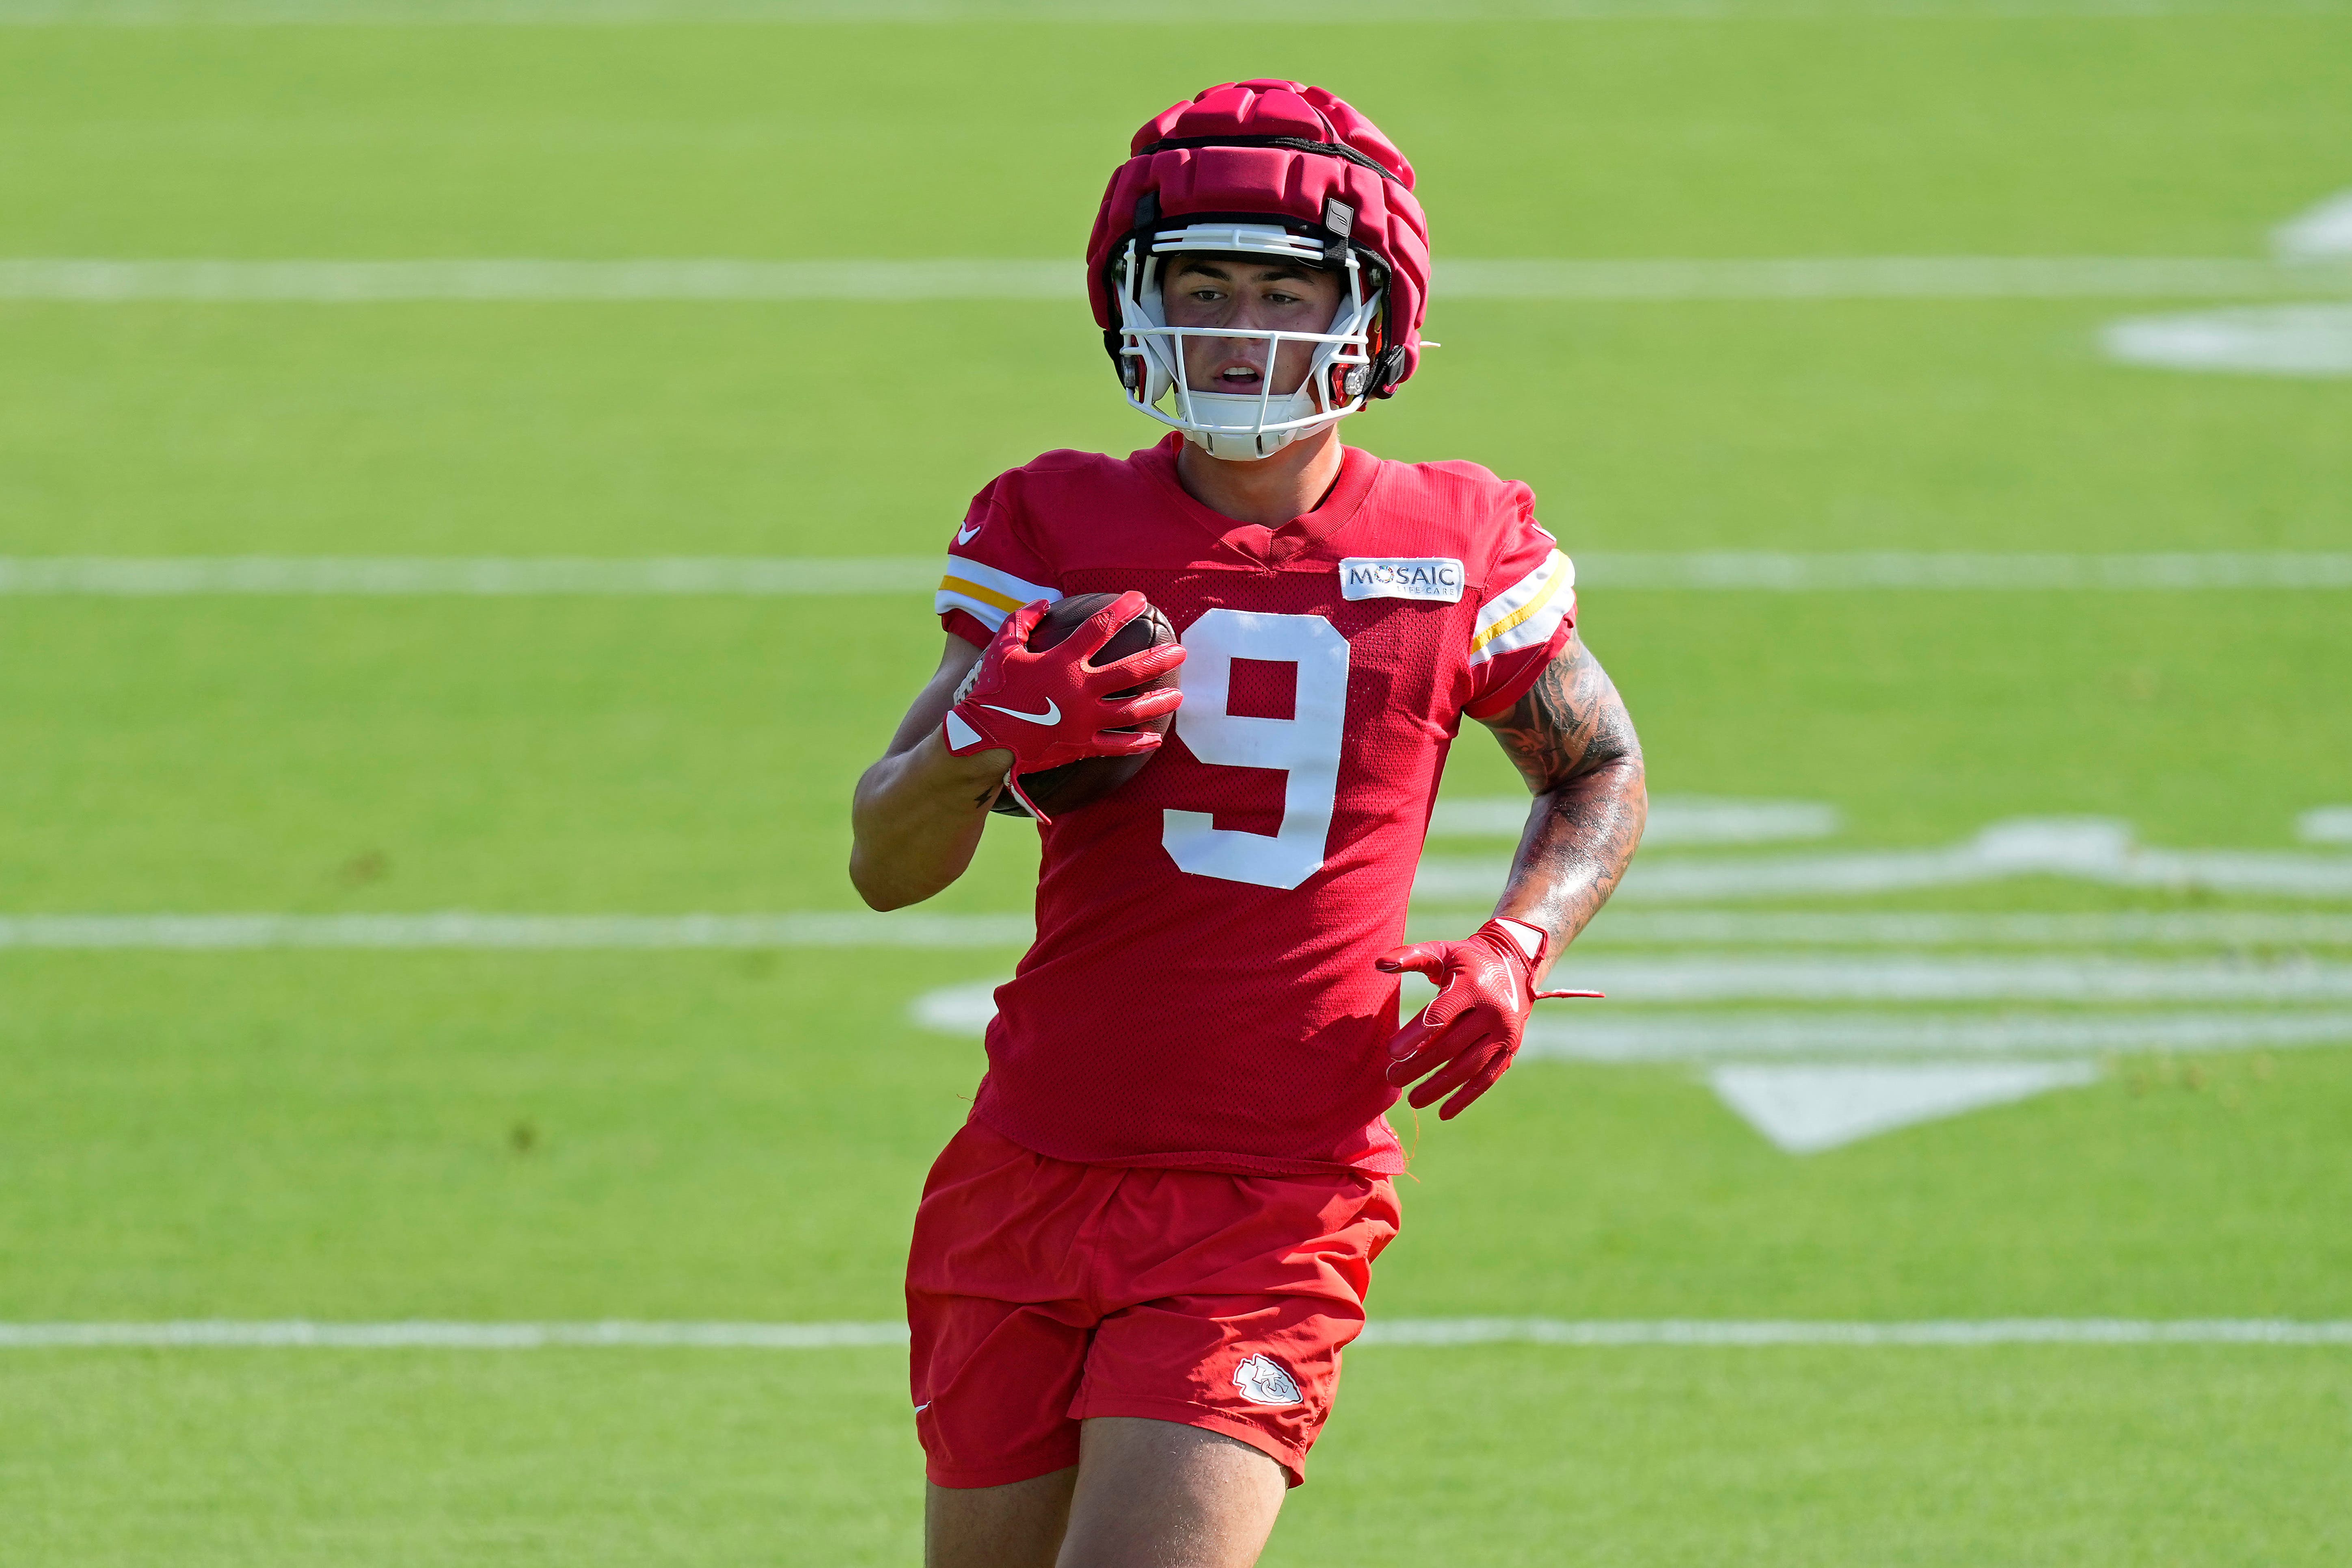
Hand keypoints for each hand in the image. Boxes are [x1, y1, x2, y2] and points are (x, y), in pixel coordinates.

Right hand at [942, 591, 1184, 773]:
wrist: (984, 740)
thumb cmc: (992, 692)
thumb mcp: (1002, 649)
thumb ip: (1022, 621)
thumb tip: (1043, 602)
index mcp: (1062, 662)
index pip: (1100, 628)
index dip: (1122, 610)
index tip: (1141, 599)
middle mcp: (1080, 689)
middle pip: (1130, 670)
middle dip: (1159, 658)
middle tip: (1180, 650)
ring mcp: (1084, 720)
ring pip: (1133, 710)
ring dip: (1159, 701)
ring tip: (1179, 695)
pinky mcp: (1081, 745)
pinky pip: (1117, 746)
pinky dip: (1139, 743)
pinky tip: (1156, 739)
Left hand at [1376, 919, 1600, 1119]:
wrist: (1516, 965)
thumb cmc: (1466, 960)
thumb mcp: (1441, 951)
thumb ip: (1410, 957)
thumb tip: (1379, 963)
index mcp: (1473, 986)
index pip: (1440, 1015)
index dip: (1414, 1035)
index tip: (1391, 1053)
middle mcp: (1493, 1011)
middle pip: (1451, 1047)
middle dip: (1419, 1066)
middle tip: (1392, 1078)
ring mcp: (1505, 1033)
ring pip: (1469, 1067)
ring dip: (1439, 1087)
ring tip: (1412, 1100)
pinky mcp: (1510, 1050)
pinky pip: (1487, 1078)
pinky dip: (1466, 1097)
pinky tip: (1444, 1112)